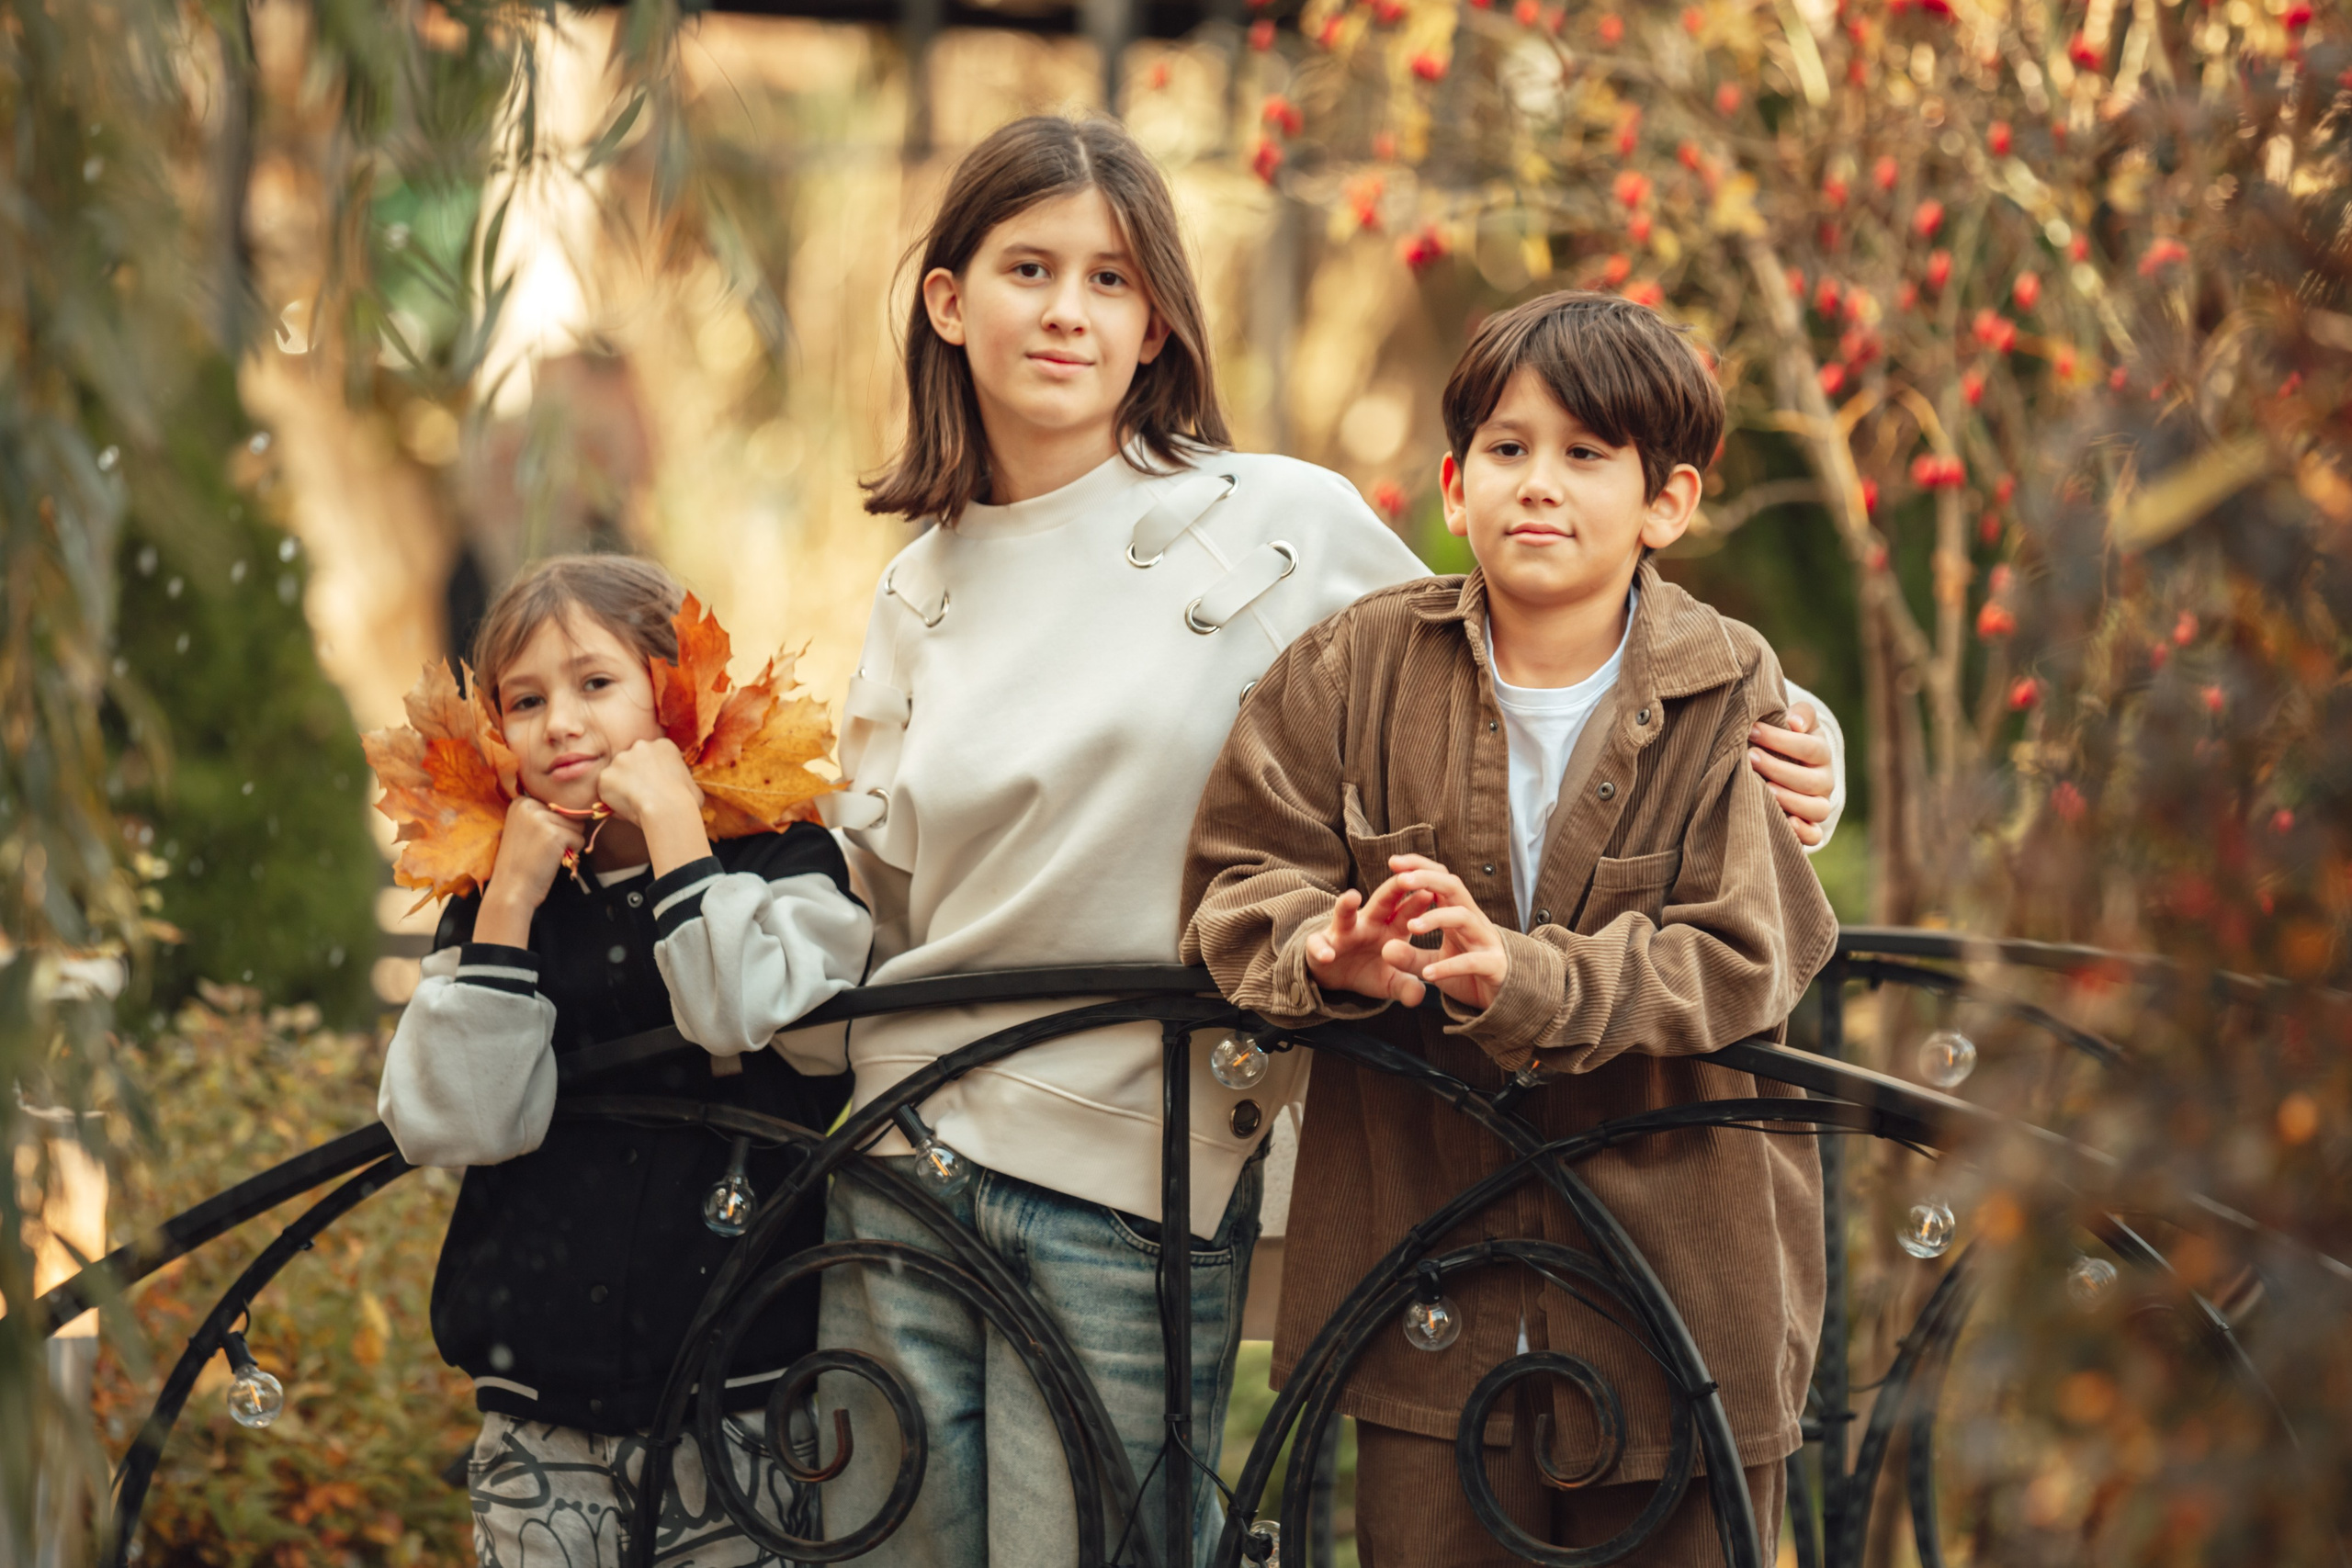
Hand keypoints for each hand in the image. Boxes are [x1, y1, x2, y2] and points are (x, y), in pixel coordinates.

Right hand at [474, 798, 584, 946]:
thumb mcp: (526, 830)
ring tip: (545, 855)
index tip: (534, 842)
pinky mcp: (555, 834)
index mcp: (521, 802)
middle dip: (562, 834)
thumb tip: (579, 809)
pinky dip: (572, 854)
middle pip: (569, 814)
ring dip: (568, 844)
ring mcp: (542, 819)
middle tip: (540, 850)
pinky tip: (551, 860)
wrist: (510, 890)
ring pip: (577, 826)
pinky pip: (580, 840)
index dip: (553, 827)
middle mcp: (530, 805)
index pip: (557, 807)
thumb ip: (544, 816)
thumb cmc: (521, 864)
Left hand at [596, 738, 702, 825]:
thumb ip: (683, 781)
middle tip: (642, 794)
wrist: (667, 809)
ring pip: (618, 773)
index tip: (656, 785)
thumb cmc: (685, 800)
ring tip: (634, 804)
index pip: (653, 756)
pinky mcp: (607, 775)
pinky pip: (606, 788)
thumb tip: (684, 790)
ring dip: (623, 786)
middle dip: (635, 775)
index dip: (654, 772)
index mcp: (663, 745)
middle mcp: (640, 746)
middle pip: (633, 759)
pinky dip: (612, 798)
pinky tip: (625, 807)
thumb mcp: (693, 785)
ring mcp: (621, 759)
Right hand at [1304, 882, 1433, 1006]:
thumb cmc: (1369, 971)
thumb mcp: (1391, 983)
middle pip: (1382, 902)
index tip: (1434, 891)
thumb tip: (1419, 997)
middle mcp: (1368, 925)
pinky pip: (1318, 945)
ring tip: (1352, 897)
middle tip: (1405, 877)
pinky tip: (1327, 955)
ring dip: (1347, 905)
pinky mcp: (1320, 944)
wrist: (1336, 977)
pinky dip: (1321, 949)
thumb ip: (1406, 987)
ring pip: (1344, 915)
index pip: (1409, 911)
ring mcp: (1343, 932)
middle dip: (1393, 889)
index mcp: (1392, 929)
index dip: (1420, 902)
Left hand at [1374, 855, 1509, 1012]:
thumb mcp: (1433, 965)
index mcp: (1457, 914)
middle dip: (1428, 879)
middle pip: (1454, 887)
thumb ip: (1410, 957)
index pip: (1440, 881)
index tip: (1393, 862)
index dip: (1420, 867)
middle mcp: (1473, 921)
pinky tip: (1427, 974)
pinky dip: (1449, 966)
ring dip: (1436, 918)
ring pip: (1464, 917)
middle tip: (1401, 880)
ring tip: (1411, 927)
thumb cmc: (1469, 974)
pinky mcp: (1494, 966)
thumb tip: (1385, 949)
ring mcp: (1486, 941)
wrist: (1507, 998)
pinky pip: (1473, 961)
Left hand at [1749, 702, 1834, 846]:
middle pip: (1810, 780)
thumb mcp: (1795, 721)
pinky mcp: (1811, 826)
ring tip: (1763, 789)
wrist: (1789, 766)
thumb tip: (1794, 722)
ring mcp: (1818, 804)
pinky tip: (1786, 822)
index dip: (1781, 739)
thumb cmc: (1785, 740)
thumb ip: (1800, 714)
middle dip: (1778, 769)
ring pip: (1816, 808)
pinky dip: (1803, 832)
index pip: (1809, 747)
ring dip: (1790, 800)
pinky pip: (1814, 835)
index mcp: (1822, 753)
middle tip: (1750, 757)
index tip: (1752, 730)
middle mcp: (1824, 780)